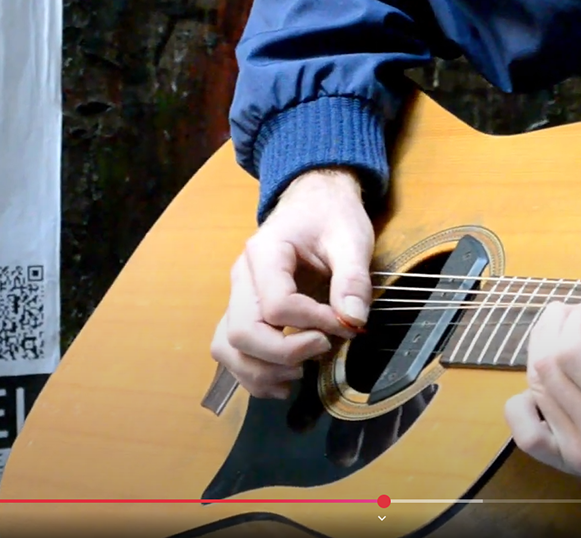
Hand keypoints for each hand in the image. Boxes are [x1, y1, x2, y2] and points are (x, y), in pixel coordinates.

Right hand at [210, 168, 375, 399]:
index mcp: (265, 252)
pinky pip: (232, 351)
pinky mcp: (243, 312)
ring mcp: (237, 296)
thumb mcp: (351, 238)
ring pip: (227, 347)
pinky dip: (252, 373)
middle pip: (242, 332)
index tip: (344, 323)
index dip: (312, 323)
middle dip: (283, 353)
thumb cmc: (331, 216)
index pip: (276, 305)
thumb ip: (352, 279)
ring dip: (262, 370)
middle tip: (322, 348)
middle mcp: (241, 276)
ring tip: (301, 371)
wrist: (314, 201)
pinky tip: (283, 379)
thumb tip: (353, 320)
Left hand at [504, 265, 580, 497]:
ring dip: (542, 353)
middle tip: (577, 314)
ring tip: (564, 338)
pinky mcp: (570, 465)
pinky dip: (523, 402)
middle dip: (556, 326)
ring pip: (535, 388)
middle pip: (547, 364)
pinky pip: (525, 432)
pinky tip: (542, 387)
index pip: (574, 348)